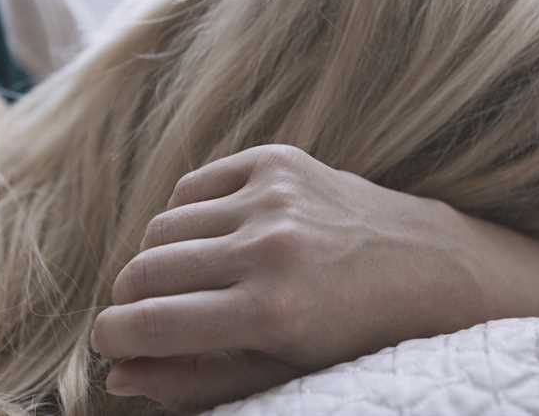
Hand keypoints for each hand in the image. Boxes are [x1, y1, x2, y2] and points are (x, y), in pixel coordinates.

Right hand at [89, 144, 476, 411]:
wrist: (428, 267)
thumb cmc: (353, 336)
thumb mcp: (281, 372)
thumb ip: (196, 379)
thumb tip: (119, 376)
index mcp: (271, 312)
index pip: (150, 322)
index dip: (113, 337)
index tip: (109, 345)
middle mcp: (269, 247)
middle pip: (145, 270)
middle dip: (129, 300)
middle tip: (144, 315)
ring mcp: (273, 195)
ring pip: (162, 225)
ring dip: (157, 259)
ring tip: (185, 280)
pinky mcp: (277, 159)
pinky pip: (193, 185)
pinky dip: (186, 216)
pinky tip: (211, 239)